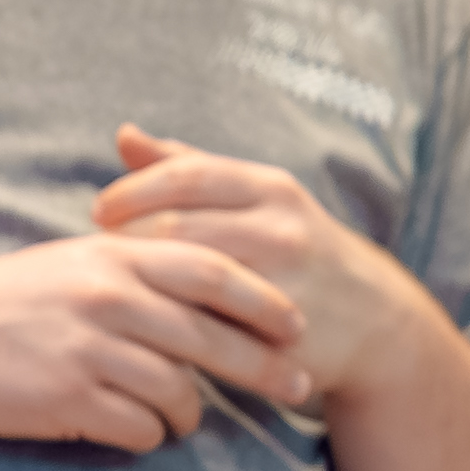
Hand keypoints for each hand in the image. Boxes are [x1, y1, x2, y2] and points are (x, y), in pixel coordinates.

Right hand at [0, 233, 309, 452]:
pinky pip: (138, 428)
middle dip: (263, 368)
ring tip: (182, 418)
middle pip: (211, 338)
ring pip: (178, 391)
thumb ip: (142, 264)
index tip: (297, 326)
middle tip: (297, 388)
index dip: (263, 301)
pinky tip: (139, 431)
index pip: (212, 271)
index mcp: (117, 256)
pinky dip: (149, 436)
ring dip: (191, 413)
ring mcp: (89, 350)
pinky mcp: (67, 399)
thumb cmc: (12, 297)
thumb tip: (210, 282)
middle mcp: (109, 298)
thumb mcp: (79, 259)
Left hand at [96, 126, 429, 406]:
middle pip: (180, 226)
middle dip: (129, 242)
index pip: (186, 175)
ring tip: (115, 291)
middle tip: (94, 258)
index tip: (97, 212)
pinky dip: (171, 327)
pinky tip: (142, 330)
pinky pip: (212, 330)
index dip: (133, 192)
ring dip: (144, 286)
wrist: (375, 321)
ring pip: (191, 279)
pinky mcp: (280, 335)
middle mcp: (280, 228)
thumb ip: (187, 168)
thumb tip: (124, 135)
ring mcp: (283, 282)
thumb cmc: (296, 250)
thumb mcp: (256, 199)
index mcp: (269, 187)